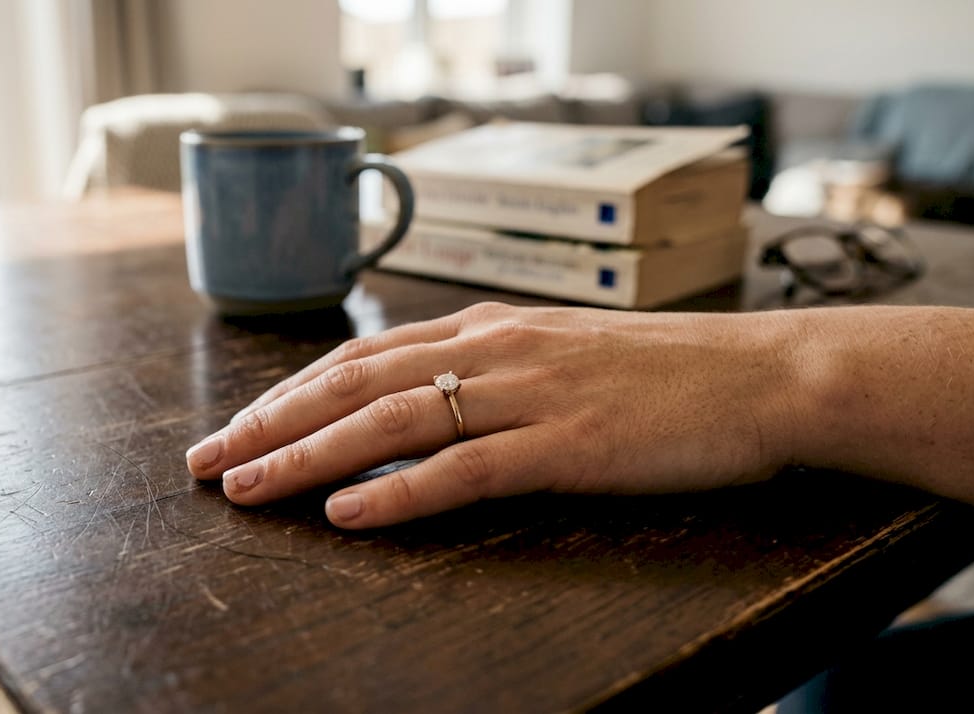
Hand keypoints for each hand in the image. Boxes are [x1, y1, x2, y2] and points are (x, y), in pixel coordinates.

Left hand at [186, 302, 800, 527]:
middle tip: (208, 461)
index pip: (362, 356)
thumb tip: (427, 392)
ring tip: (248, 488)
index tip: (239, 425)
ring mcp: (528, 394)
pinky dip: (398, 491)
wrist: (765, 375)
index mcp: (490, 328)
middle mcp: (494, 350)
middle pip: (354, 383)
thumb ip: (493, 366)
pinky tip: (348, 513)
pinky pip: (463, 469)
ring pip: (390, 421)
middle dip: (270, 423)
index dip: (291, 393)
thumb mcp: (564, 352)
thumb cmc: (669, 373)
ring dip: (308, 456)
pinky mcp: (566, 445)